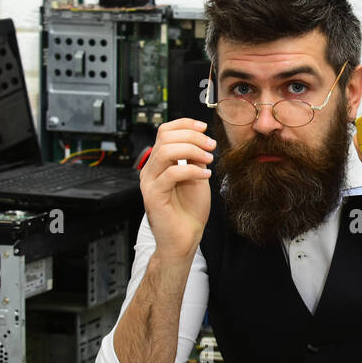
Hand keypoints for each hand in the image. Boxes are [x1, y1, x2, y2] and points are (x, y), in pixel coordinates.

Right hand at [139, 118, 213, 259]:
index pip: (164, 131)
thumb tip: (201, 139)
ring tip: (209, 159)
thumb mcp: (197, 176)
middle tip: (211, 145)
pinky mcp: (154, 195)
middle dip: (192, 136)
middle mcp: (151, 169)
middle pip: (165, 137)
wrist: (185, 237)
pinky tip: (205, 176)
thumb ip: (195, 159)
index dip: (184, 124)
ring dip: (192, 150)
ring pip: (165, 151)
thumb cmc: (190, 210)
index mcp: (160, 162)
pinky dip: (192, 170)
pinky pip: (171, 173)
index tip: (204, 127)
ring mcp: (150, 182)